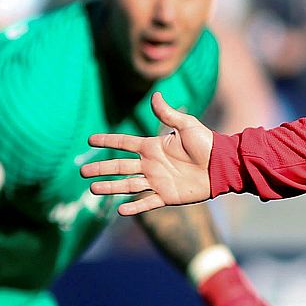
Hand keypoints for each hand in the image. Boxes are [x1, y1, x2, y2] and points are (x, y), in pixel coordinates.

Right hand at [84, 92, 213, 215]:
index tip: (90, 140)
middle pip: (120, 166)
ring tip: (93, 188)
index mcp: (153, 146)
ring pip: (128, 185)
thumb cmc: (208, 143)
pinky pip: (148, 202)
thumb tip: (155, 95)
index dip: (108, 141)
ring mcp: (158, 181)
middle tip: (82, 172)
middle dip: (101, 169)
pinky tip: (120, 210)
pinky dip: (135, 207)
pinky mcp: (168, 196)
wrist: (223, 165)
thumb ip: (168, 114)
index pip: (125, 143)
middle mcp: (152, 164)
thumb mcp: (187, 126)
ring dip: (111, 187)